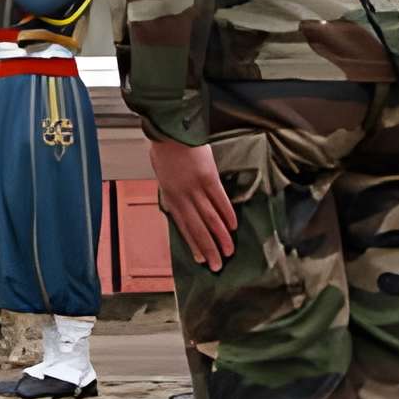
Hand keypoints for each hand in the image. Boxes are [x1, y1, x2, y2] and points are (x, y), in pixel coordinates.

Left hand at [149, 135, 238, 271]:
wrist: (171, 132)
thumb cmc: (166, 152)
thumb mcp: (164, 177)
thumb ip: (175, 194)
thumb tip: (185, 208)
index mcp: (170, 198)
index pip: (183, 227)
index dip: (193, 244)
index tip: (201, 260)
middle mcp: (182, 197)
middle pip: (197, 228)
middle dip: (208, 248)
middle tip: (218, 265)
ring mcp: (195, 188)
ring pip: (210, 218)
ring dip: (220, 237)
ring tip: (229, 251)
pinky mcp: (208, 177)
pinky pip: (219, 200)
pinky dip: (227, 214)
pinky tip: (233, 226)